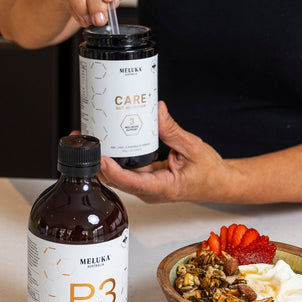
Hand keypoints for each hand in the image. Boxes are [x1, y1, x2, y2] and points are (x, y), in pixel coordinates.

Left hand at [99, 101, 234, 202]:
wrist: (217, 183)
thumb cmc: (209, 173)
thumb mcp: (193, 148)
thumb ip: (172, 131)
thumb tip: (157, 111)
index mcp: (161, 188)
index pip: (130, 182)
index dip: (112, 170)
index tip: (100, 157)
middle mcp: (148, 191)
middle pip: (115, 179)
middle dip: (97, 161)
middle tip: (84, 139)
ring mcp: (145, 186)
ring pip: (117, 175)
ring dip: (103, 159)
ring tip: (91, 138)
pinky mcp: (145, 180)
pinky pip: (126, 170)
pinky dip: (116, 157)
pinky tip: (109, 142)